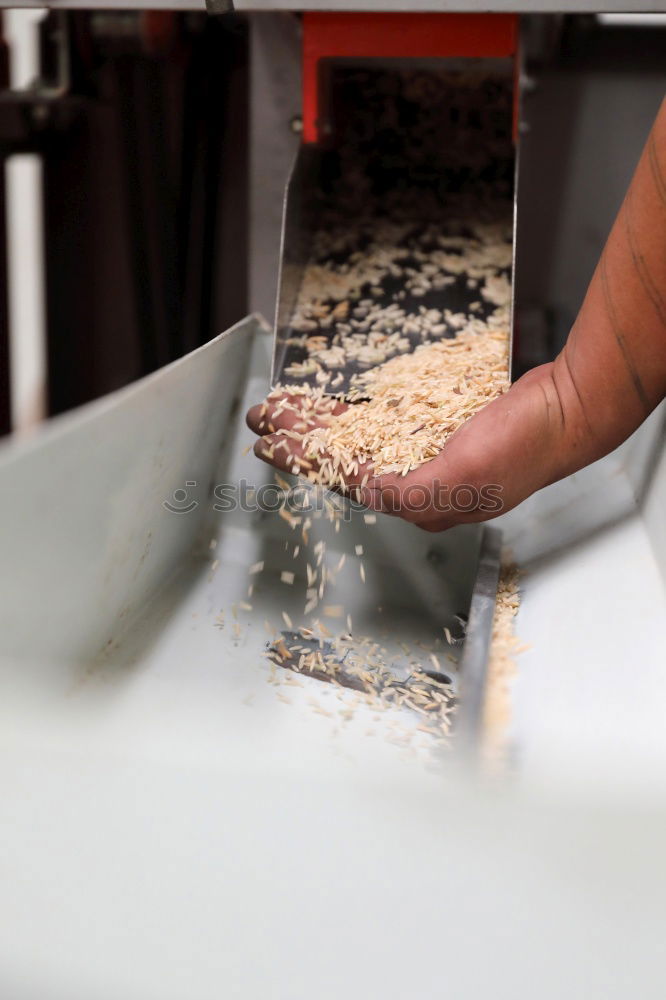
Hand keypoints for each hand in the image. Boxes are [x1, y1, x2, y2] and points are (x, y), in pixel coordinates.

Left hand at [246, 358, 587, 531]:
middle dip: (300, 438)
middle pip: (344, 459)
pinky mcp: (439, 430)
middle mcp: (420, 484)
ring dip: (321, 422)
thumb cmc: (529, 444)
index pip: (345, 480)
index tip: (266, 441)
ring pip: (359, 439)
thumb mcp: (468, 473)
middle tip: (262, 415)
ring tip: (285, 406)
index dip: (302, 459)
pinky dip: (355, 412)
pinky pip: (382, 422)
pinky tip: (335, 405)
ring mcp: (429, 456)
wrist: (570, 410)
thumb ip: (414, 492)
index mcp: (422, 503)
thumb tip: (368, 495)